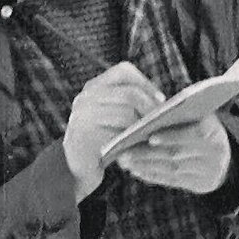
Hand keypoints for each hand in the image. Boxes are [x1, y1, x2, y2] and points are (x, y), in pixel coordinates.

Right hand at [63, 62, 164, 201]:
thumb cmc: (102, 140)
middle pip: (128, 94)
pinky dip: (133, 141)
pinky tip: (141, 148)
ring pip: (126, 114)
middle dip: (150, 108)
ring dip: (144, 126)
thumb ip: (130, 105)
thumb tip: (165, 104)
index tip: (161, 100)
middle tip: (163, 122)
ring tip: (154, 135)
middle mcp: (85, 98)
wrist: (74, 167)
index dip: (146, 83)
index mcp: (94, 87)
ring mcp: (83, 117)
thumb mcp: (111, 116)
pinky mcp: (85, 138)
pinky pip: (117, 135)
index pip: (123, 71)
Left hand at [116, 114, 231, 194]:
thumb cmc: (200, 127)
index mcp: (215, 131)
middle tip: (125, 150)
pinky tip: (136, 170)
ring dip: (146, 164)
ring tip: (125, 159)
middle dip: (149, 152)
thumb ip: (180, 115)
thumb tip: (147, 116)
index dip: (172, 136)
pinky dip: (152, 175)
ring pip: (172, 169)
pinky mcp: (201, 185)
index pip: (195, 133)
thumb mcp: (198, 117)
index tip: (150, 137)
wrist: (222, 156)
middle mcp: (215, 153)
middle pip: (178, 153)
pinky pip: (172, 181)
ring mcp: (209, 171)